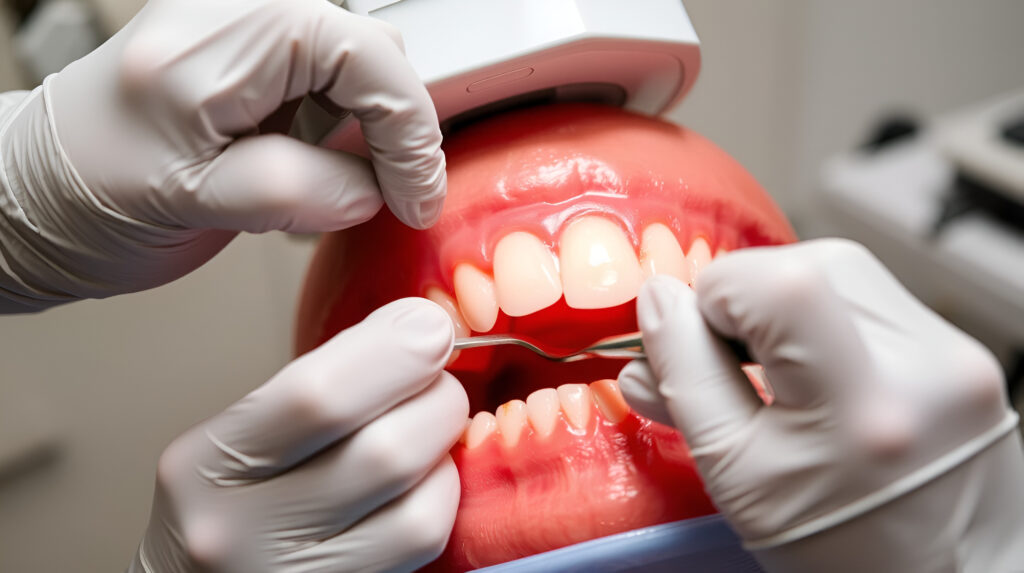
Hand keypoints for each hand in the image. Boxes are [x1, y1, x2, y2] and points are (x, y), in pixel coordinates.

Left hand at [0, 0, 444, 310]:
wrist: (37, 194)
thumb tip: (376, 190)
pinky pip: (331, 80)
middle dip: (391, 131)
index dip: (408, 131)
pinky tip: (308, 166)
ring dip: (366, 134)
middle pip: (372, 52)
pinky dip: (342, 132)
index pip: (364, 54)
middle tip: (384, 198)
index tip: (414, 198)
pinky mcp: (249, 54)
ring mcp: (241, 28)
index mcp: (213, 40)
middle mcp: (231, 13)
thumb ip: (299, 191)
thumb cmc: (85, 196)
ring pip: (360, 67)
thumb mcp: (193, 204)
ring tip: (322, 186)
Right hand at [129, 299, 468, 572]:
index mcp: (204, 464)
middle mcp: (240, 531)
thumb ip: (320, 385)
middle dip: (437, 399)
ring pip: (421, 506)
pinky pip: (425, 543)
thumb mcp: (242, 435)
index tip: (429, 326)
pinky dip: (444, 496)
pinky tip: (426, 479)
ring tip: (432, 431)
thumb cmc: (229, 503)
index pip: (319, 395)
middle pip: (385, 451)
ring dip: (446, 453)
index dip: (394, 352)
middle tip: (440, 382)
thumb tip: (420, 330)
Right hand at [618, 238, 1023, 571]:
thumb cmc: (839, 549)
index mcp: (859, 410)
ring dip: (785, 304)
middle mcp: (924, 368)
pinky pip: (872, 298)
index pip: (775, 283)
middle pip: (808, 266)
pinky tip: (819, 370)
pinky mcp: (962, 348)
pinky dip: (825, 319)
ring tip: (778, 371)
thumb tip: (654, 305)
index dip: (714, 296)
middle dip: (747, 299)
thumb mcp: (736, 477)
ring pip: (839, 271)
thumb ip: (684, 382)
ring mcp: (955, 353)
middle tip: (731, 361)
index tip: (692, 338)